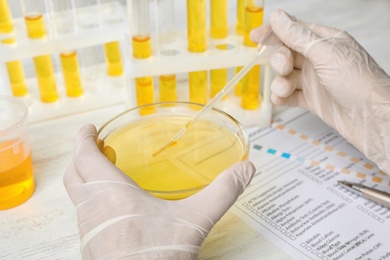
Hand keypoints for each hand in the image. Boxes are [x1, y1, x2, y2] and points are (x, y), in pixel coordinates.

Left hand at [63, 124, 254, 258]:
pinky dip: (93, 203)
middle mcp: (93, 209)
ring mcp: (89, 230)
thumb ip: (222, 192)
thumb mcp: (196, 220)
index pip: (84, 156)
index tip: (89, 129)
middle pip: (74, 174)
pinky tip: (115, 210)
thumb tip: (246, 170)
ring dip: (87, 181)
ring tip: (108, 176)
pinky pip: (84, 217)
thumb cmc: (159, 258)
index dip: (83, 138)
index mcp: (112, 193)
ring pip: (77, 197)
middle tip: (98, 148)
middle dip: (82, 156)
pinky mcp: (92, 247)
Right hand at [251, 9, 389, 173]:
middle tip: (283, 68)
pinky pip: (289, 95)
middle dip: (279, 60)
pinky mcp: (312, 100)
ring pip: (285, 76)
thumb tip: (278, 17)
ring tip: (285, 89)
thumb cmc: (358, 83)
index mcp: (325, 41)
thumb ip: (298, 36)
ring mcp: (315, 80)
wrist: (371, 119)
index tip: (256, 37)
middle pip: (286, 53)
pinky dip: (282, 97)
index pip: (294, 31)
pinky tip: (282, 99)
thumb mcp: (325, 54)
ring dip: (279, 82)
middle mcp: (319, 59)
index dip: (273, 33)